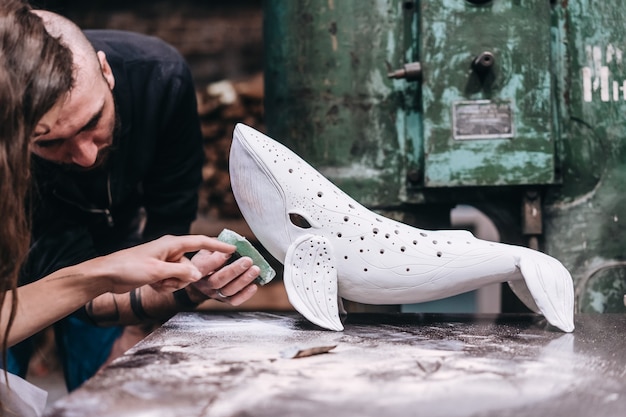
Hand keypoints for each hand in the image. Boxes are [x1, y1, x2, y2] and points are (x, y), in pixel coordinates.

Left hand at [97, 235, 235, 293]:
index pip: (200, 242)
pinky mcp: (160, 271)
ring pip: (182, 276)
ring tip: (155, 282)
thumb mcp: (157, 271)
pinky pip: (173, 281)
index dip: (217, 246)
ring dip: (171, 283)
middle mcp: (171, 251)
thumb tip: (199, 274)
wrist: (106, 275)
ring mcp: (165, 262)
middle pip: (191, 266)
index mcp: (172, 244)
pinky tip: (151, 285)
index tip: (233, 248)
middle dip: (181, 277)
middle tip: (164, 280)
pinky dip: (165, 286)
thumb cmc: (129, 267)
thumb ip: (181, 272)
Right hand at [187, 249, 259, 305]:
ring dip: (243, 280)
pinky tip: (254, 285)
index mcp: (198, 268)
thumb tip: (231, 244)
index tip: (230, 251)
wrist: (202, 280)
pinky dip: (245, 294)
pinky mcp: (223, 300)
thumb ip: (216, 246)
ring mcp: (214, 293)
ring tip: (255, 270)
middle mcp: (205, 283)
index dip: (218, 259)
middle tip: (248, 260)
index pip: (205, 266)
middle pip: (218, 280)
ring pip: (228, 290)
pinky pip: (234, 300)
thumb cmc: (207, 260)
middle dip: (234, 270)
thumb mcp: (207, 249)